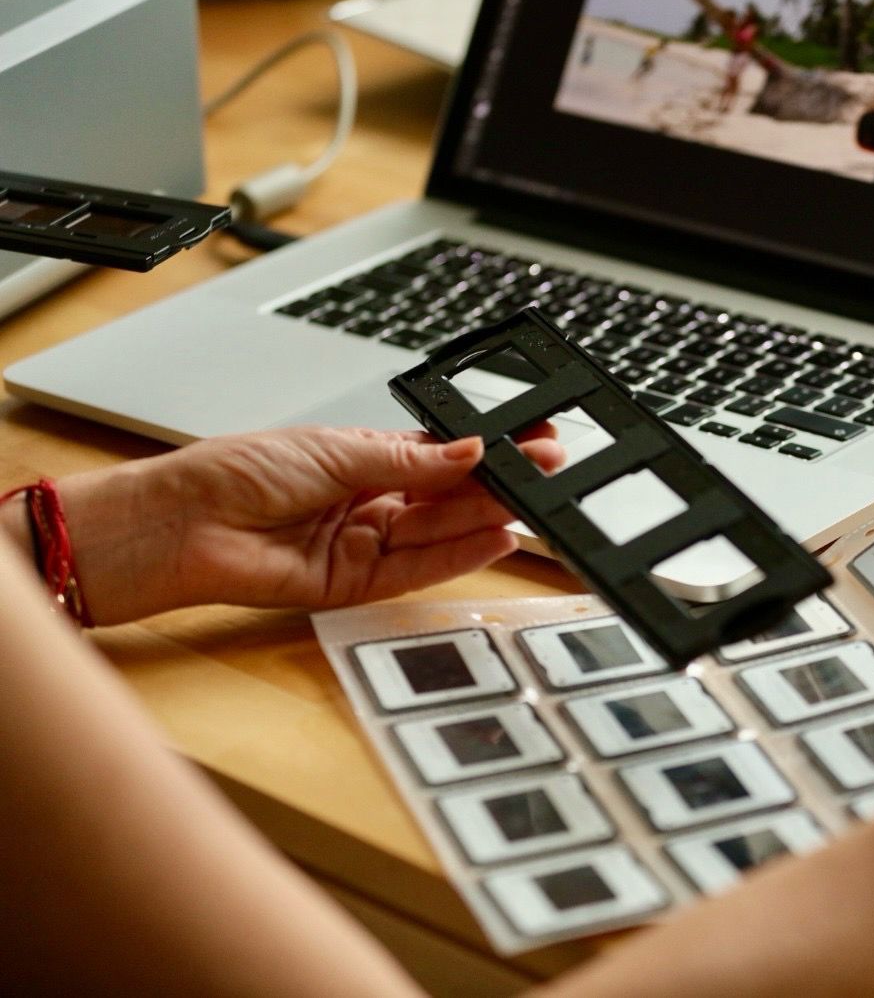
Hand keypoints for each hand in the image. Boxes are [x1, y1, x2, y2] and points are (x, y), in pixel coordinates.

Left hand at [45, 426, 563, 623]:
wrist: (178, 527)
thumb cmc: (231, 474)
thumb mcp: (331, 449)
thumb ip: (406, 460)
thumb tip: (466, 451)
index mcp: (361, 459)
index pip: (440, 457)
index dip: (485, 450)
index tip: (530, 438)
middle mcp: (368, 502)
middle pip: (448, 496)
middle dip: (498, 482)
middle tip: (545, 467)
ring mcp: (364, 544)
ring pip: (439, 532)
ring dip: (487, 517)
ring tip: (530, 501)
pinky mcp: (355, 585)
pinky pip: (417, 572)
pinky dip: (457, 558)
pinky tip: (494, 539)